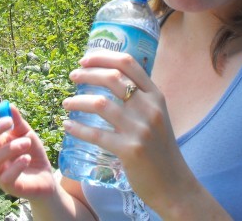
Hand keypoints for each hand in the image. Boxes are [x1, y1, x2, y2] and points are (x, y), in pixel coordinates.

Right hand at [0, 98, 57, 199]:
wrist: (45, 177)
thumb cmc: (31, 152)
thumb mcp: (27, 133)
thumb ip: (18, 122)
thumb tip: (8, 106)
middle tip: (8, 122)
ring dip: (9, 148)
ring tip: (26, 142)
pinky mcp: (9, 187)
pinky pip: (5, 178)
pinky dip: (16, 166)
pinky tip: (27, 158)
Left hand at [62, 52, 197, 214]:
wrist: (174, 185)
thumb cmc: (161, 150)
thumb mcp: (157, 117)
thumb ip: (140, 100)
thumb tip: (110, 80)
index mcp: (156, 96)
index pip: (128, 63)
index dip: (103, 57)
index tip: (85, 59)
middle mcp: (150, 109)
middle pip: (112, 78)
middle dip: (87, 74)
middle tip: (73, 77)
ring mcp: (140, 130)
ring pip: (100, 103)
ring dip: (78, 101)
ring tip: (67, 103)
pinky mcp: (130, 151)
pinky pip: (96, 134)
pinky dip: (77, 128)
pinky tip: (67, 125)